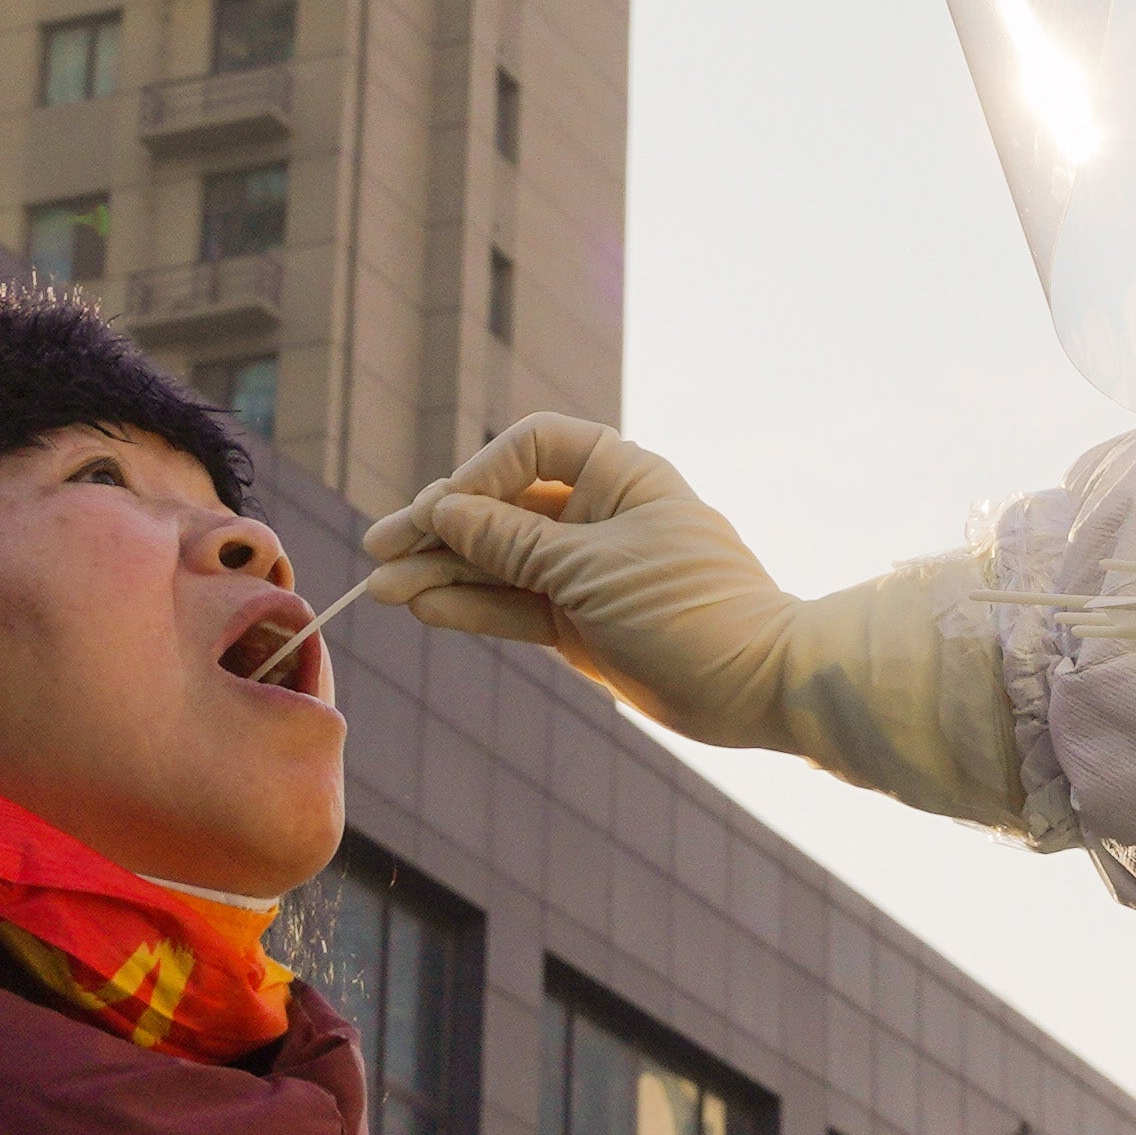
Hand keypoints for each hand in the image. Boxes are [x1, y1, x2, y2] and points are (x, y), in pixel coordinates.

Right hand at [369, 414, 1022, 824]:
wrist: (757, 685)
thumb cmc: (688, 608)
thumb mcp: (589, 566)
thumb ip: (510, 541)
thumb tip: (443, 512)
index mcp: (619, 473)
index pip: (528, 449)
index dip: (478, 476)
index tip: (439, 514)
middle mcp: (600, 514)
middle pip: (504, 508)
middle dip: (442, 532)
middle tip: (378, 553)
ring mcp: (588, 571)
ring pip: (501, 564)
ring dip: (445, 575)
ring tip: (383, 591)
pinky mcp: (582, 623)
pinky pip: (515, 606)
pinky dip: (473, 608)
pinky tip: (426, 609)